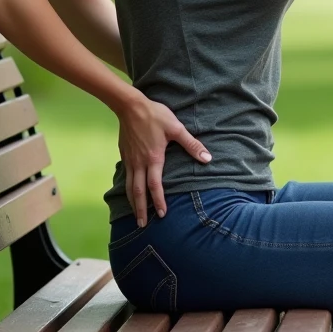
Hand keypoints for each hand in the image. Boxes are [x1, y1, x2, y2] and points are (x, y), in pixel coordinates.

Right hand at [115, 92, 210, 225]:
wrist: (130, 106)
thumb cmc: (155, 115)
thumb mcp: (176, 128)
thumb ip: (192, 145)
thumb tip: (207, 159)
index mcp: (153, 159)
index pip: (155, 186)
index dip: (158, 201)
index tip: (161, 214)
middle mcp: (139, 163)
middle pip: (138, 192)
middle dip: (140, 209)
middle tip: (142, 225)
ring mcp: (130, 159)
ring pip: (129, 186)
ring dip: (132, 202)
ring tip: (135, 214)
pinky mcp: (124, 154)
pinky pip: (125, 176)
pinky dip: (127, 188)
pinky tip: (129, 192)